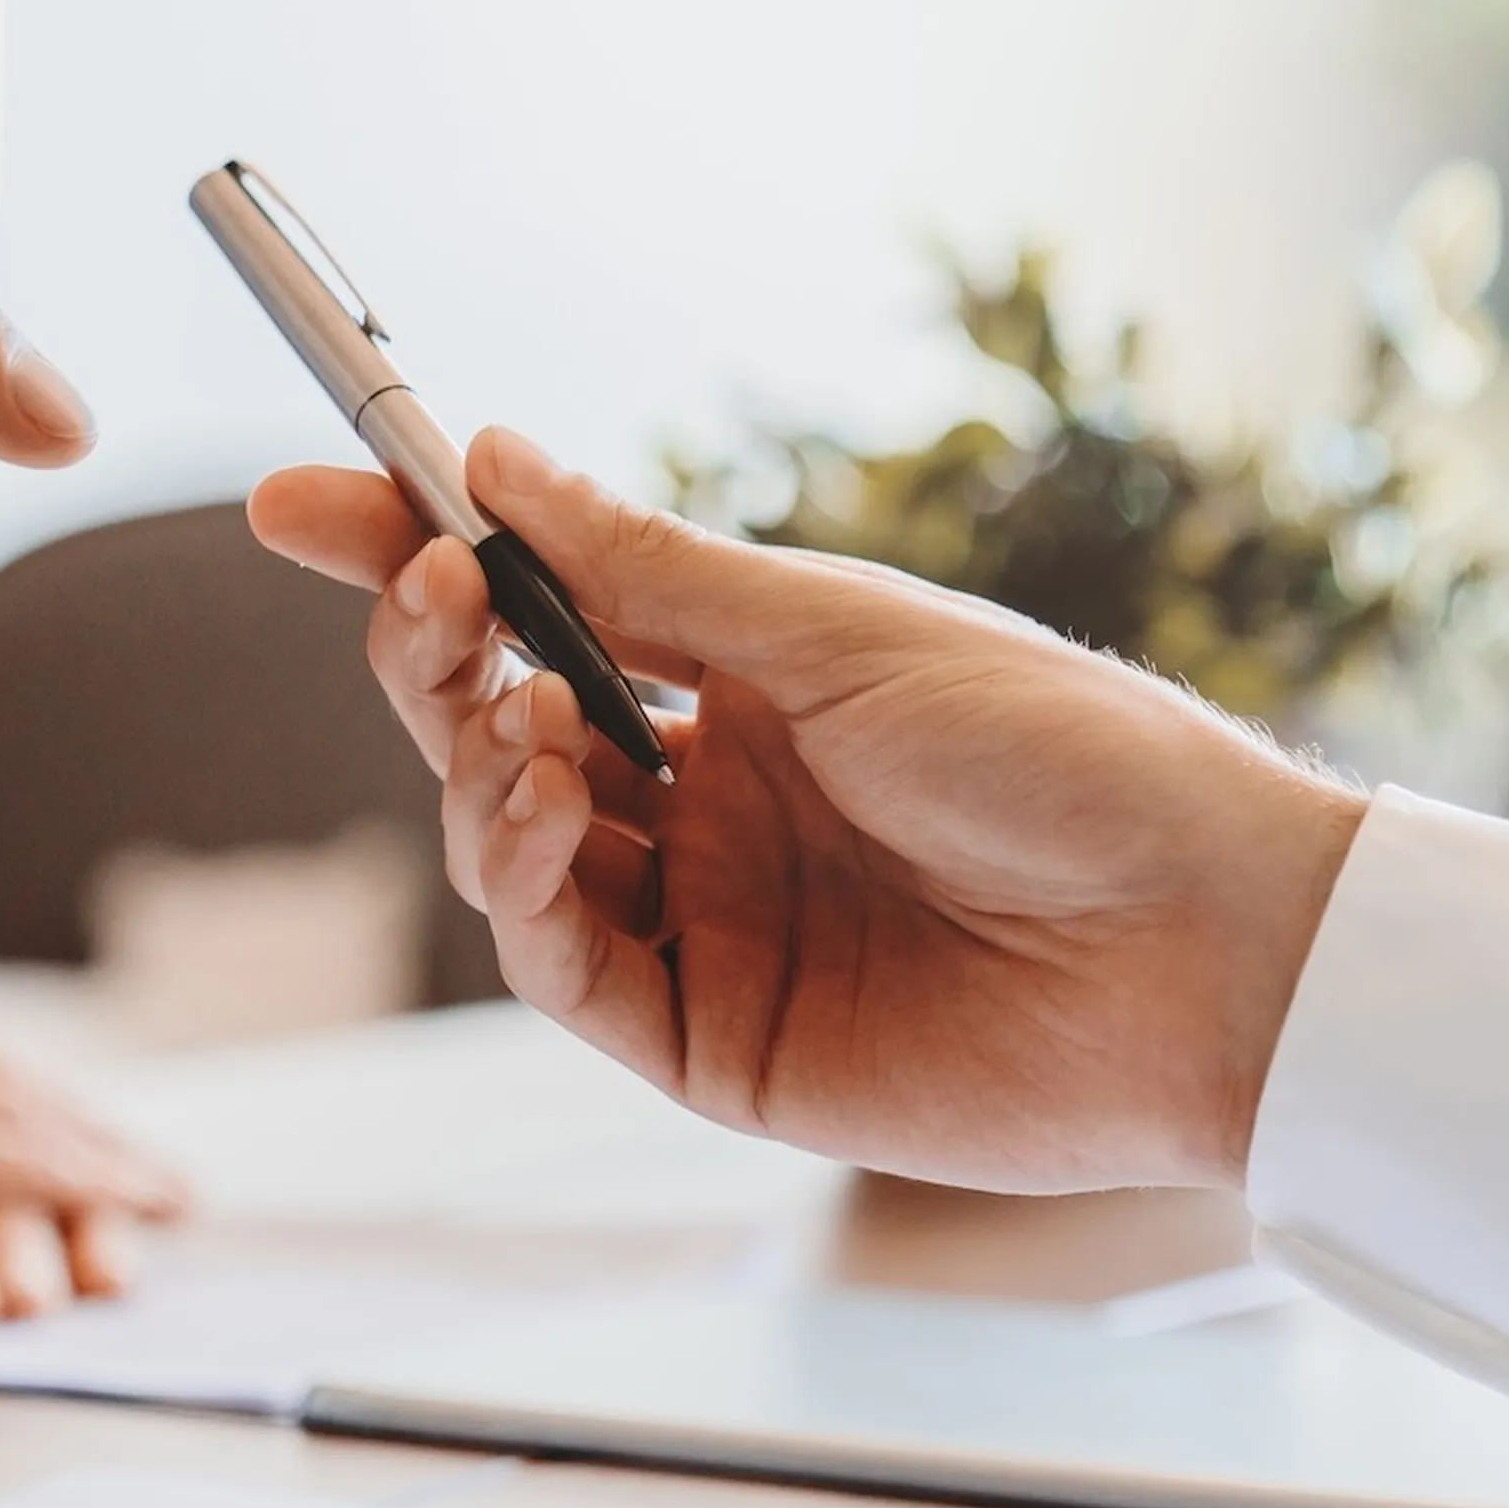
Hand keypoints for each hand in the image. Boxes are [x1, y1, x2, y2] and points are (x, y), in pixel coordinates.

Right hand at [251, 430, 1368, 1191]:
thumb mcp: (837, 630)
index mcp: (749, 696)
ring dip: (480, 778)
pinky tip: (555, 816)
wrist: (1206, 941)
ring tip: (523, 726)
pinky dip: (528, 892)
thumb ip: (648, 570)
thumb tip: (500, 460)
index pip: (538, 621)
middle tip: (421, 602)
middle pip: (496, 737)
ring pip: (508, 856)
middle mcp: (713, 813)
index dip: (414, 564)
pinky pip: (565, 972)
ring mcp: (708, 933)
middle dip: (431, 664)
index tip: (302, 499)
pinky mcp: (714, 1048)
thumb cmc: (1066, 756)